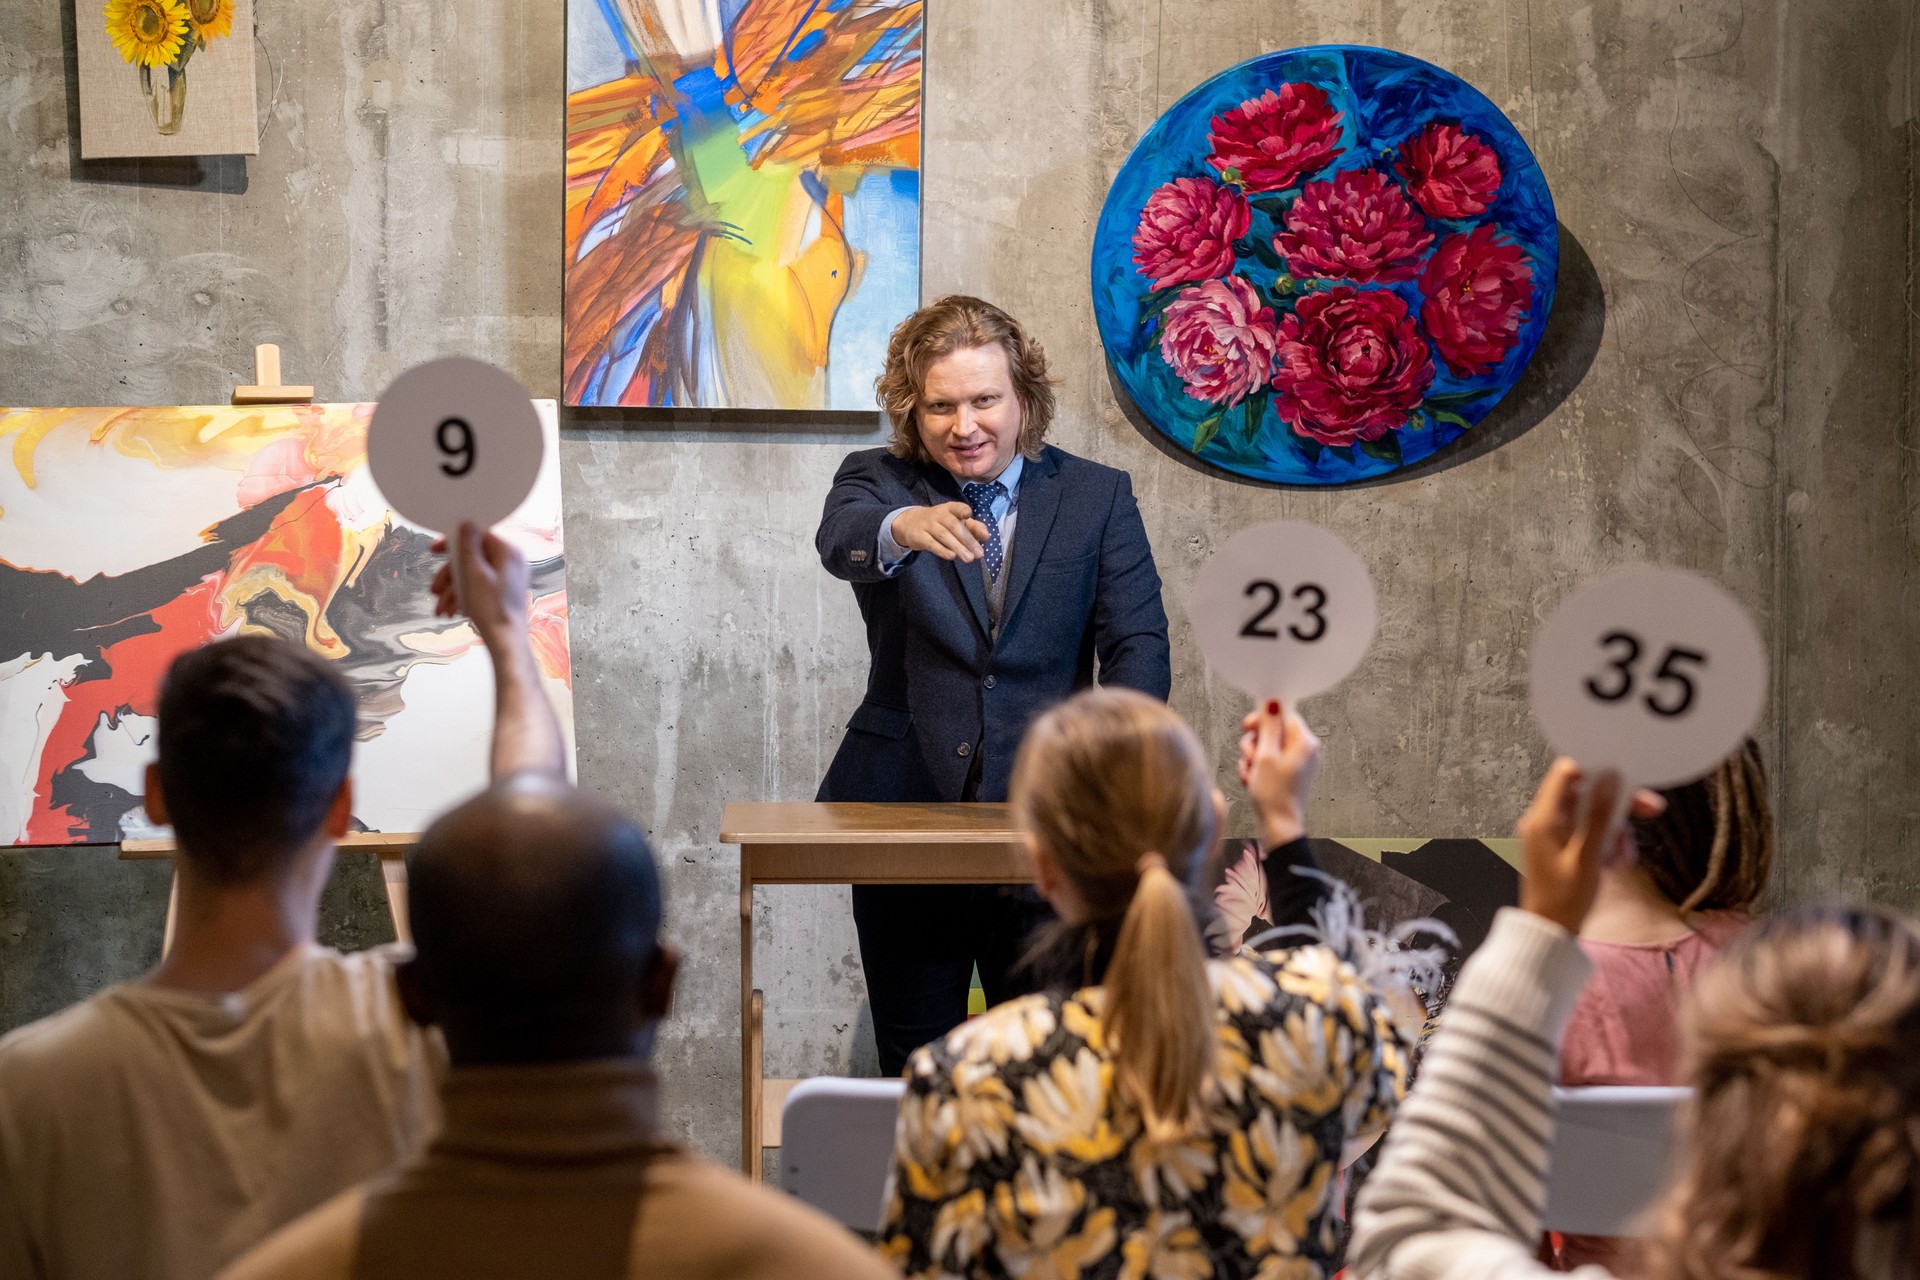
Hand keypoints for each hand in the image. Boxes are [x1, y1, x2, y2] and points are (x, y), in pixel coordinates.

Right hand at [430, 522, 530, 650]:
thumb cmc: (493, 610)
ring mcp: (508, 577)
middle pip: (471, 558)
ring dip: (452, 590)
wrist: (506, 642)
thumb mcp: (474, 574)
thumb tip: (467, 524)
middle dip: (449, 575)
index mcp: (508, 552)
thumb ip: (469, 547)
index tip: (434, 549)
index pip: (477, 535)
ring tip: (441, 608)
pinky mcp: (503, 591)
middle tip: (434, 589)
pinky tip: (451, 611)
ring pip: (472, 574)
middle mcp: (511, 562)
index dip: (453, 542)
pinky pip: (479, 586)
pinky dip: (463, 597)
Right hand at [892, 502, 989, 562]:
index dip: (962, 510)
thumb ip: (973, 527)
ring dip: (958, 547)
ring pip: (944, 535)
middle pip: (953, 526)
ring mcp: (928, 525)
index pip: (957, 508)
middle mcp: (939, 515)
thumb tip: (986, 535)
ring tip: (969, 558)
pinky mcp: (919, 536)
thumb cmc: (940, 522)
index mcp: (950, 509)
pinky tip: (952, 556)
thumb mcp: (955, 521)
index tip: (968, 515)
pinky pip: (931, 543)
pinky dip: (942, 550)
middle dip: (968, 540)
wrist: (910, 523)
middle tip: (979, 553)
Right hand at [1239, 700, 1319, 847]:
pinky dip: (1259, 768)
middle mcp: (1305, 750)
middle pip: (1274, 730)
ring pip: (1269, 746)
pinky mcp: (1291, 773)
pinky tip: (1252, 780)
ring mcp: (1299, 762)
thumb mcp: (1266, 755)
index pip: (1283, 714)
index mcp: (1304, 742)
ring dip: (1253, 757)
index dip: (1263, 719)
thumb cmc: (1274, 793)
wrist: (1278, 825)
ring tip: (1250, 772)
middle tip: (1249, 757)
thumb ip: (1269, 726)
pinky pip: (1271, 760)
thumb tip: (1273, 702)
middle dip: (1255, 743)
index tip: (1247, 727)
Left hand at [1516, 759, 1664, 932]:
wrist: (1550, 930)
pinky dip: (1606, 841)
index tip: (1626, 778)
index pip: (1566, 773)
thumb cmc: (1565, 899)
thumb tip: (1610, 778)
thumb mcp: (1587, 857)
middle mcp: (1543, 819)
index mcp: (1542, 818)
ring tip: (1623, 855)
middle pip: (1585, 793)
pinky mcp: (1560, 843)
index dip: (1597, 770)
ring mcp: (1551, 831)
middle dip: (1616, 804)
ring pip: (1591, 813)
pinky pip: (1588, 830)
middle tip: (1650, 810)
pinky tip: (1616, 861)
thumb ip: (1599, 816)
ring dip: (1614, 829)